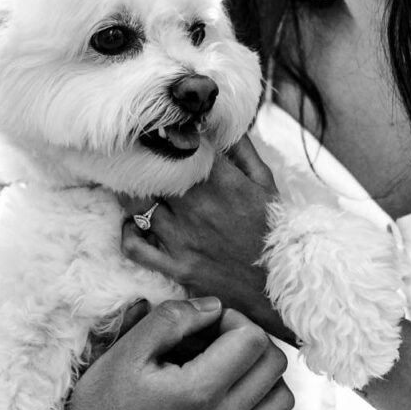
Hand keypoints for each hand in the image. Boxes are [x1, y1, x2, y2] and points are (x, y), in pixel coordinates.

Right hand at [60, 297, 292, 409]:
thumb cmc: (101, 408)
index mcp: (197, 391)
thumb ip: (171, 320)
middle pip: (274, 365)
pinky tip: (233, 400)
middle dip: (250, 340)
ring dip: (263, 375)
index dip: (234, 319)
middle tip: (216, 340)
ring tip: (229, 367)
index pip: (253, 340)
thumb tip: (212, 307)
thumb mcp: (126, 352)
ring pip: (281, 400)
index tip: (206, 323)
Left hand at [120, 136, 293, 341]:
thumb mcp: (266, 184)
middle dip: (142, 159)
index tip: (163, 130)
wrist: (283, 284)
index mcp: (222, 181)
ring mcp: (183, 238)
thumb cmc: (274, 231)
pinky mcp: (176, 266)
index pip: (181, 145)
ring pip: (136, 203)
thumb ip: (243, 151)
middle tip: (138, 154)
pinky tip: (134, 223)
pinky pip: (135, 246)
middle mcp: (197, 206)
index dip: (168, 134)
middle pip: (150, 171)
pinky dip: (127, 232)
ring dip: (132, 190)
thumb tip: (221, 125)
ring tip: (133, 184)